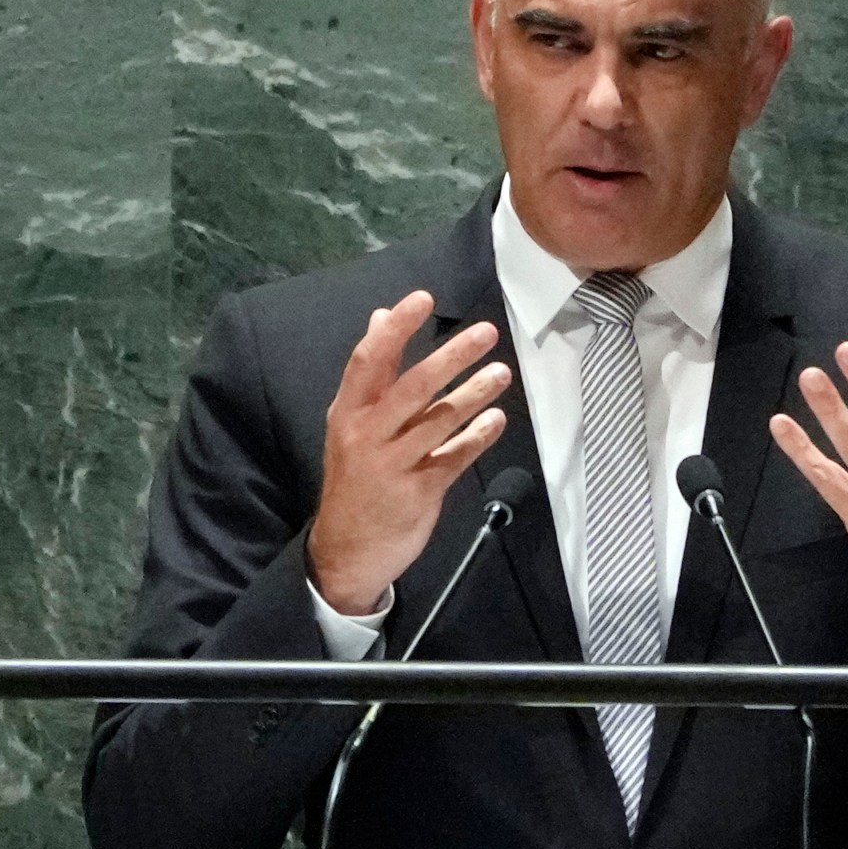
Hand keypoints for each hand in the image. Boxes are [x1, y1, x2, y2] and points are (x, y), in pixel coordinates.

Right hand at [307, 290, 511, 614]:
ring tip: (501, 373)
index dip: (396, 328)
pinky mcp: (417, 493)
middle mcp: (366, 435)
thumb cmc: (355, 478)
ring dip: (473, 395)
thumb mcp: (349, 423)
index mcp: (348, 413)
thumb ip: (371, 373)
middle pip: (411, 388)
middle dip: (450, 357)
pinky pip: (452, 460)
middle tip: (485, 333)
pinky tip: (497, 420)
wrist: (346, 550)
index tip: (424, 298)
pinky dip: (477, 438)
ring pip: (437, 422)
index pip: (369, 361)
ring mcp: (392, 466)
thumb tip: (380, 317)